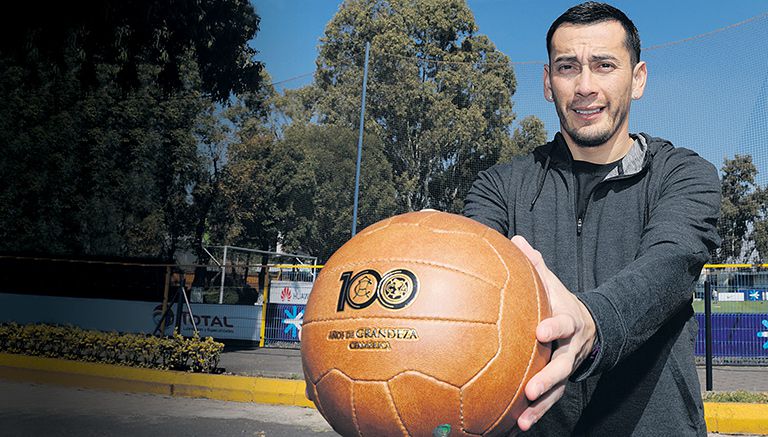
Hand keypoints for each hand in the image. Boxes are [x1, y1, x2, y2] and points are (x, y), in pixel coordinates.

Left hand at [510, 236, 596, 431]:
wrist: (590, 327)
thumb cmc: (560, 302)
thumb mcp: (553, 282)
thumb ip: (535, 264)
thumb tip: (515, 238)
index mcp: (568, 320)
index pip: (563, 323)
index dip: (554, 328)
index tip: (540, 331)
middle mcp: (570, 348)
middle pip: (562, 365)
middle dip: (548, 378)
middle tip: (530, 389)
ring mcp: (567, 367)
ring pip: (557, 390)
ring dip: (541, 406)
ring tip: (523, 420)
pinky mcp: (561, 383)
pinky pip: (550, 401)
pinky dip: (535, 413)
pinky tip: (515, 426)